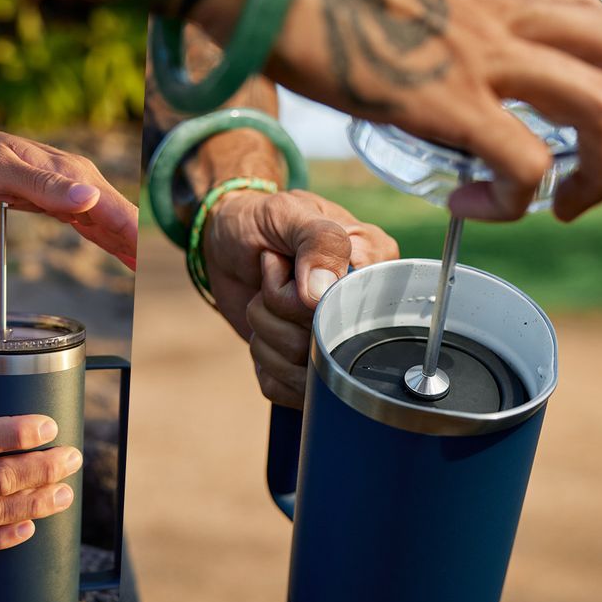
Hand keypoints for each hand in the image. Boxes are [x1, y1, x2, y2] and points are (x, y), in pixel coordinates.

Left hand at [0, 119, 137, 268]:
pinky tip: (120, 252)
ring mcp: (68, 190)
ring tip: (145, 270)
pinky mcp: (55, 200)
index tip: (149, 263)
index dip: (133, 237)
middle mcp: (77, 180)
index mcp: (71, 174)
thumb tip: (89, 198)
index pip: (114, 209)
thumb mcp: (0, 172)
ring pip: (107, 221)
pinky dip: (108, 239)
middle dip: (137, 244)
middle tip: (154, 278)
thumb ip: (46, 186)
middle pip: (118, 217)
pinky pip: (89, 223)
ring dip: (127, 244)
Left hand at [204, 190, 397, 407]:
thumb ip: (317, 241)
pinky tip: (265, 328)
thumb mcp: (289, 213)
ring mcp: (338, 344)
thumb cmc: (262, 221)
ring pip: (303, 372)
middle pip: (326, 345)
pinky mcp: (309, 370)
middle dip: (279, 310)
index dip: (311, 300)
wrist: (225, 241)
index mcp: (375, 266)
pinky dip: (263, 359)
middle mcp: (365, 310)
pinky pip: (286, 389)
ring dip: (265, 331)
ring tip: (264, 296)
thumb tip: (322, 294)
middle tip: (270, 274)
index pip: (356, 308)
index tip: (286, 267)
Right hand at [210, 0, 601, 221]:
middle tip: (594, 175)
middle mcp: (513, 13)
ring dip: (601, 175)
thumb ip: (464, 27)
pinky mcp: (447, 98)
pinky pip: (524, 162)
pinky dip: (516, 200)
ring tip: (558, 205)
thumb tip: (465, 80)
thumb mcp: (426, 3)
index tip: (589, 132)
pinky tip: (476, 206)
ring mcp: (485, 54)